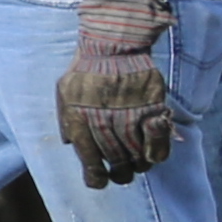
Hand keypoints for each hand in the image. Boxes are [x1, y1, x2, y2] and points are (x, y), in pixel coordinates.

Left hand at [53, 0, 185, 191]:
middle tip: (122, 173)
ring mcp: (129, 115)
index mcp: (79, 120)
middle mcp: (103, 121)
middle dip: (119, 173)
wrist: (113, 41)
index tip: (100, 180)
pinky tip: (154, 155)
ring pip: (137, 155)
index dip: (96, 178)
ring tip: (138, 165)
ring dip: (139, 165)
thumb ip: (67, 120)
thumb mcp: (64, 92)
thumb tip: (72, 145)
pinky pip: (157, 140)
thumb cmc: (86, 68)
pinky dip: (158, 152)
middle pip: (115, 162)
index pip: (89, 161)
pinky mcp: (152, 107)